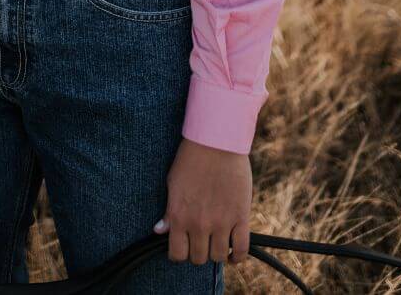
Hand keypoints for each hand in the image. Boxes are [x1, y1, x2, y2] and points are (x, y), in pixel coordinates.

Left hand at [153, 136, 251, 265]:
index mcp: (179, 215)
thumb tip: (159, 230)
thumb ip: (168, 211)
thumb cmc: (191, 159)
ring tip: (216, 242)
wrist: (216, 141)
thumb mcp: (173, 183)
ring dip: (216, 253)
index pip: (177, 254)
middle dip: (198, 252)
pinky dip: (237, 257)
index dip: (179, 253)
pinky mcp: (240, 217)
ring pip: (218, 257)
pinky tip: (232, 254)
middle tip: (200, 241)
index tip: (183, 247)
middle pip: (198, 258)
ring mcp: (221, 222)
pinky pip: (240, 249)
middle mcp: (199, 224)